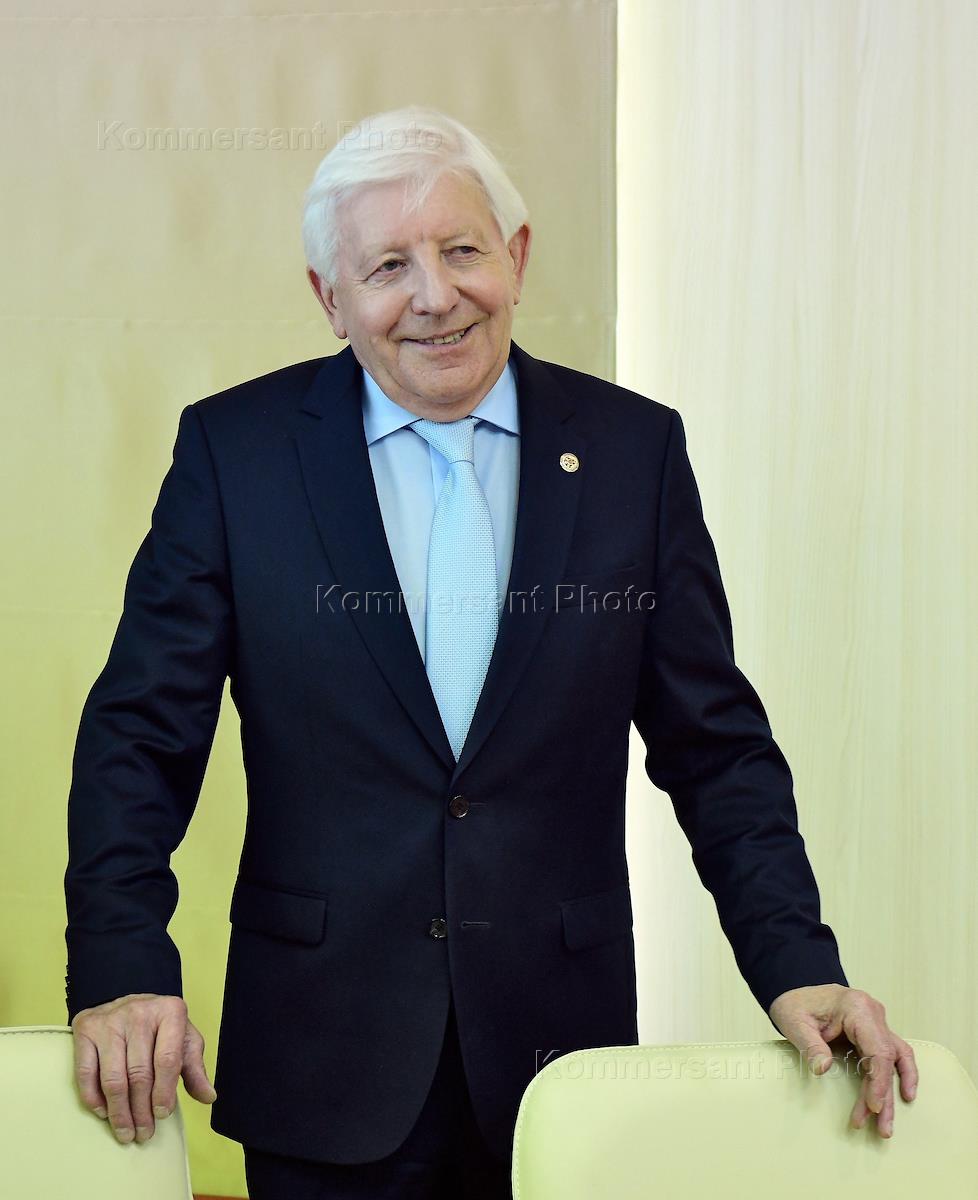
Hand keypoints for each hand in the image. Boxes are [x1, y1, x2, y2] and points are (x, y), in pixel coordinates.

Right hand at [71, 992, 216, 1143]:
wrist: (125, 998)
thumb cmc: (159, 1025)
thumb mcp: (184, 1038)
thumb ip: (194, 1067)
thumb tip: (208, 1097)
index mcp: (170, 1011)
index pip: (167, 1059)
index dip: (164, 1092)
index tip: (162, 1114)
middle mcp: (139, 1013)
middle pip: (139, 1074)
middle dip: (141, 1111)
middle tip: (143, 1134)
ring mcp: (109, 1021)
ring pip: (113, 1078)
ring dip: (119, 1113)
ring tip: (126, 1132)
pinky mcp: (85, 1030)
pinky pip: (86, 1074)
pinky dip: (94, 1099)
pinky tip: (104, 1113)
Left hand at [768, 983, 917, 1137]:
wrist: (793, 989)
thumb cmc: (794, 1004)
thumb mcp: (794, 1023)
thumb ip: (810, 1046)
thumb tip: (822, 1069)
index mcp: (857, 1008)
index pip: (878, 1050)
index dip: (879, 1082)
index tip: (873, 1107)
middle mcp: (873, 1013)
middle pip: (888, 1059)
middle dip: (885, 1095)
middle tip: (881, 1128)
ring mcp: (876, 1021)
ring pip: (895, 1059)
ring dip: (893, 1091)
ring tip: (887, 1124)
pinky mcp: (873, 1030)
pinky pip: (892, 1055)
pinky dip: (897, 1075)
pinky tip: (901, 1096)